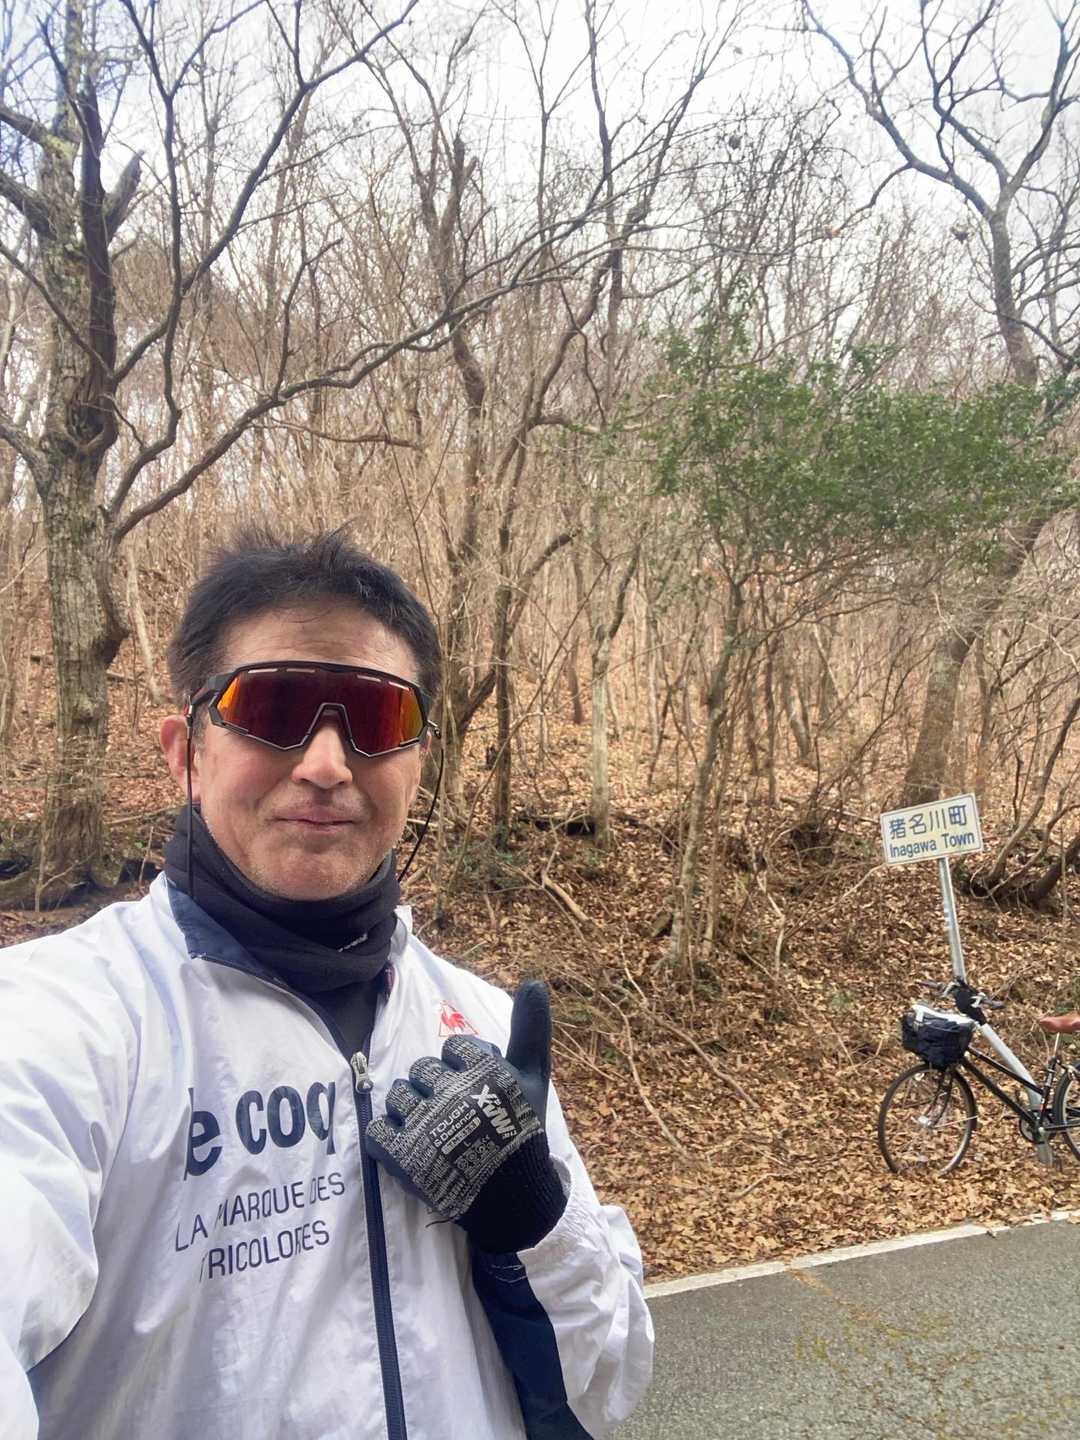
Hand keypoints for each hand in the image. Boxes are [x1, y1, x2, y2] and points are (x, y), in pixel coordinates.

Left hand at [365, 981, 565, 1251]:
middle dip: (434, 1087)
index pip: (453, 1048)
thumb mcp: (533, 1077)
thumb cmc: (522, 1132)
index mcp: (483, 1072)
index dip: (462, 1067)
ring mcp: (425, 1126)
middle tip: (453, 1113)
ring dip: (409, 1109)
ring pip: (397, 1095)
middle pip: (422, 1069)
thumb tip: (533, 981)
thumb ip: (530, 1029)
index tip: (476, 1090)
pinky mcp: (403, 1158)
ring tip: (429, 1130)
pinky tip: (404, 1145)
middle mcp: (453, 1093)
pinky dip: (385, 1136)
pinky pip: (376, 1130)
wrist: (514, 1200)